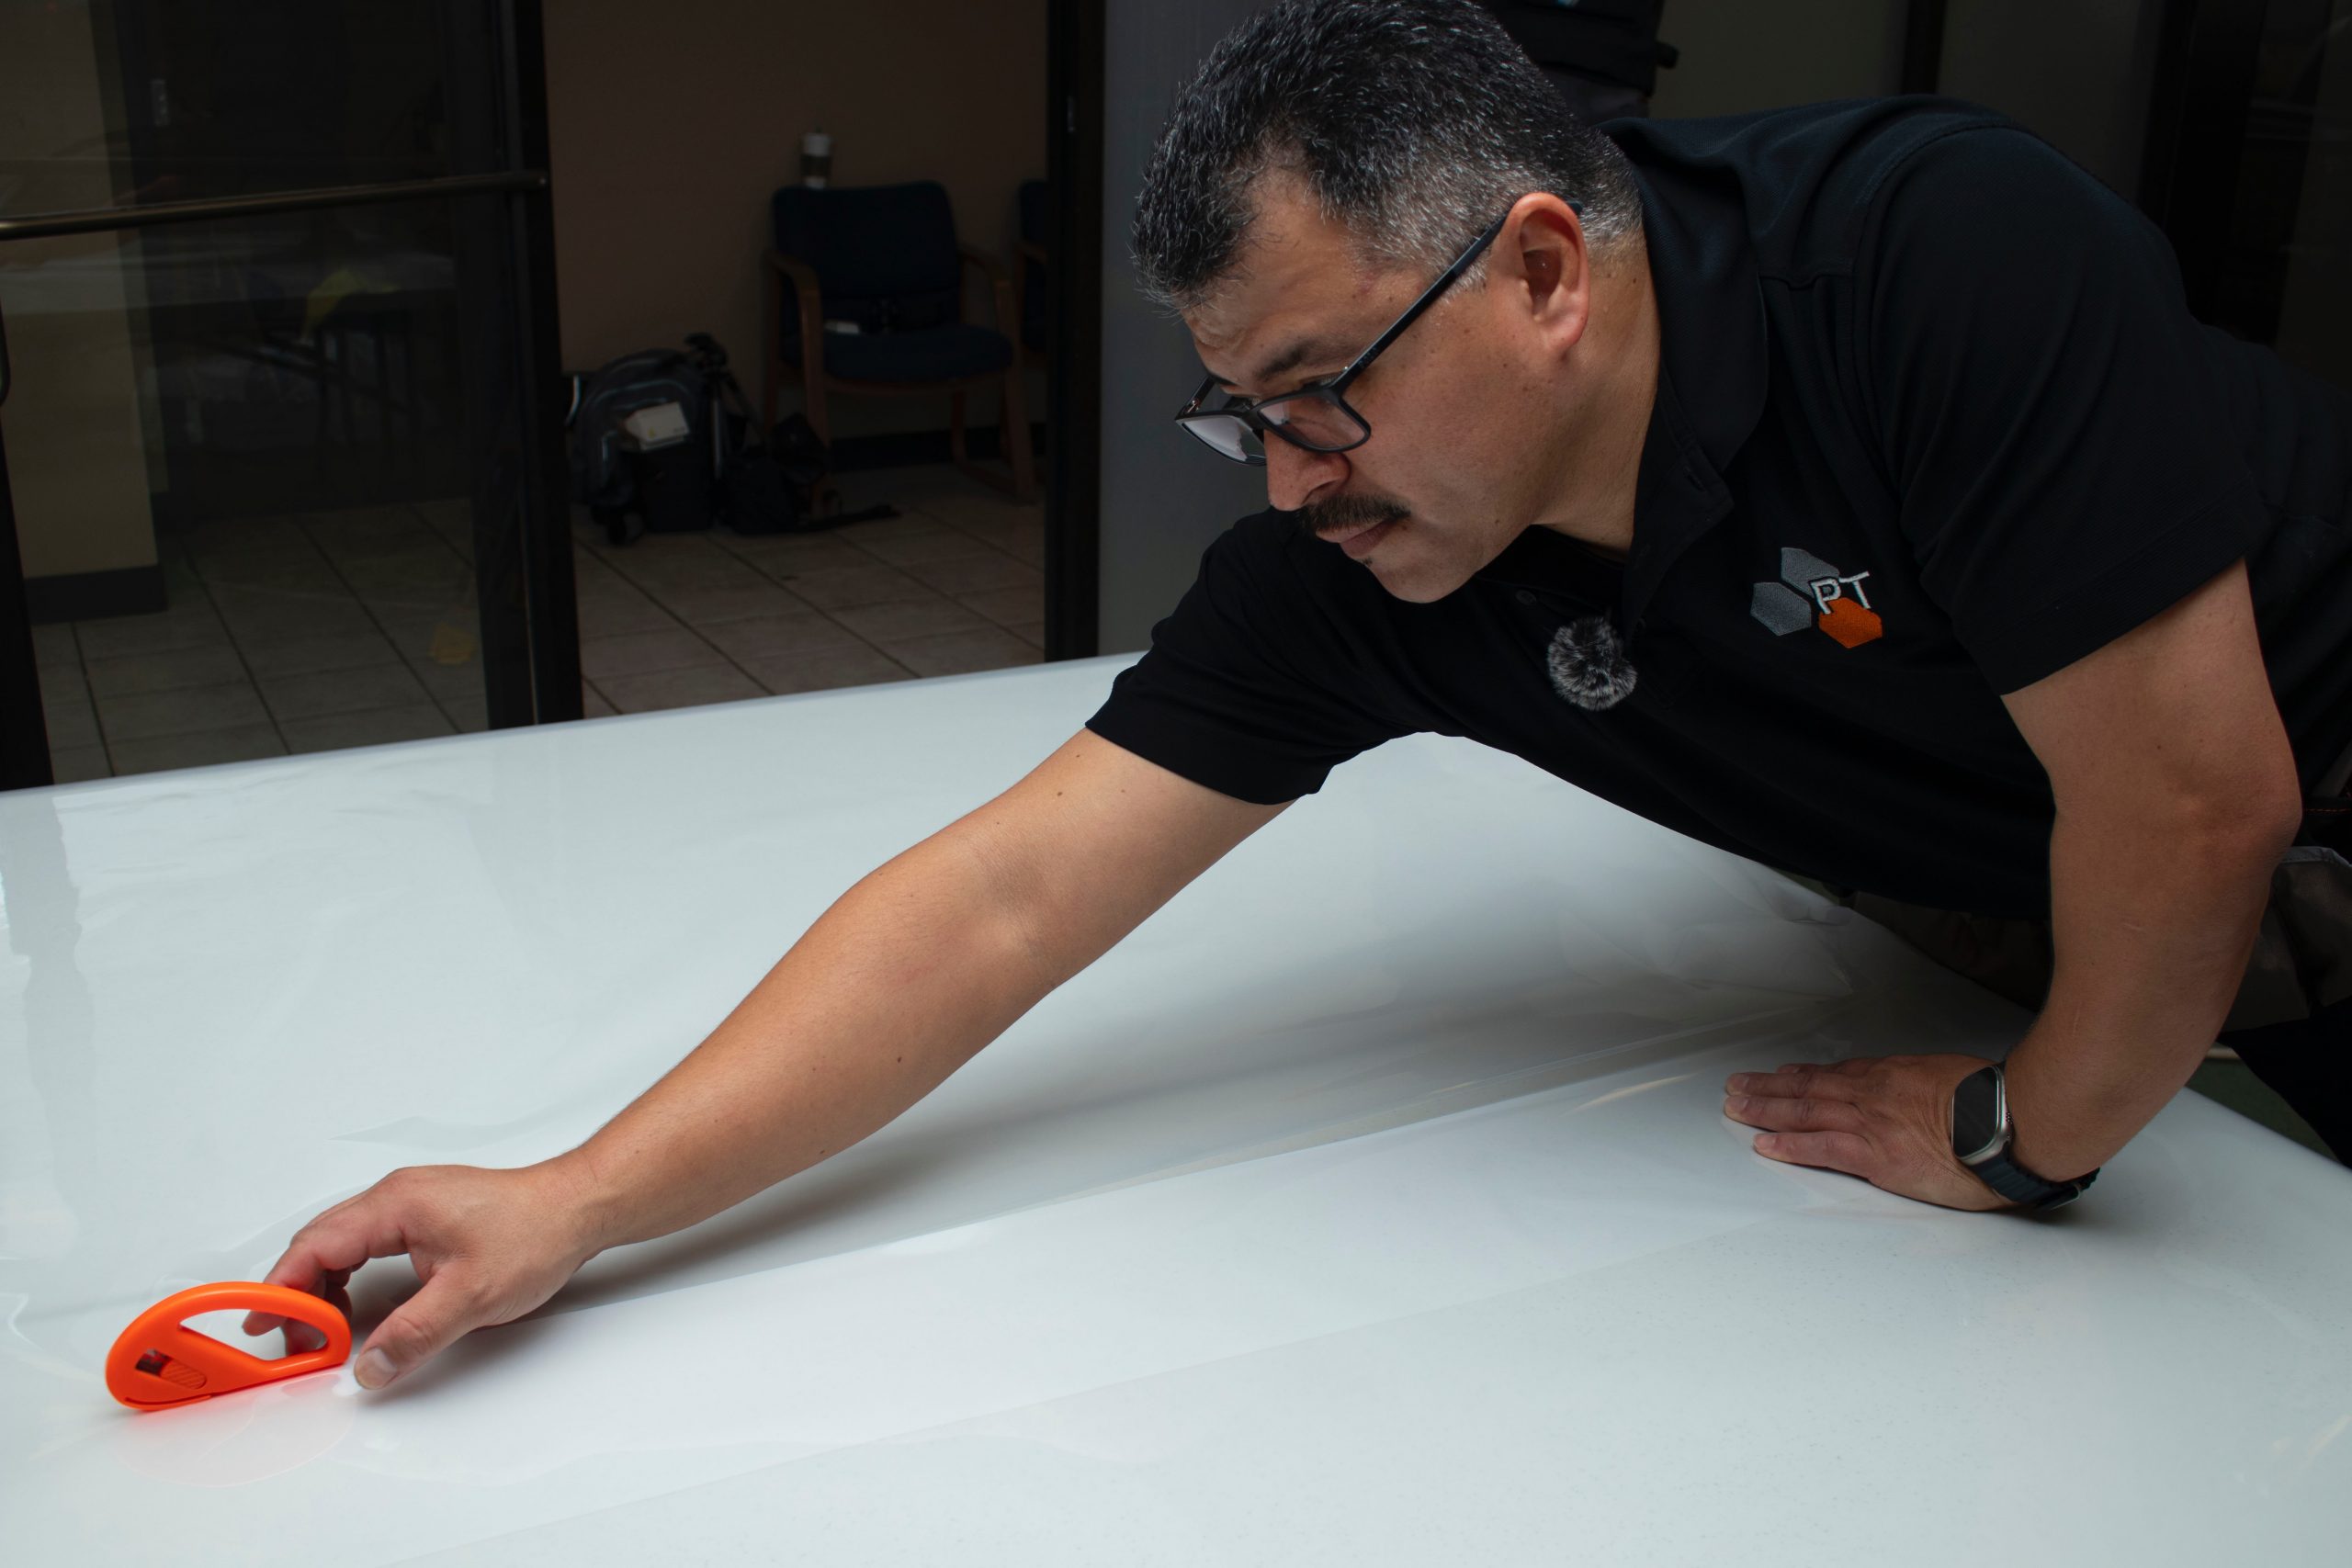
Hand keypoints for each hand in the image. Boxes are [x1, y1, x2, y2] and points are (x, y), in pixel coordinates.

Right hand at [240, 1161, 605, 1389]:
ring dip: (325, 1287)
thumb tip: (369, 1367)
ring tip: (325, 1332)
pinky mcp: (425, 1217)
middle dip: (299, 1293)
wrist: (578, 1208)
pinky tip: (358, 1308)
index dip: (283, 1287)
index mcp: (396, 1205)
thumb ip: (414, 1334)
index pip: (317, 1245)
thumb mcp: (471, 1296)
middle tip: (293, 1340)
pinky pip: (367, 1245)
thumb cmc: (535, 1233)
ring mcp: (410, 1204)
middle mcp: (397, 1197)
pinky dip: (350, 1277)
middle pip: (321, 1244)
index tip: (262, 1323)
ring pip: (343, 1245)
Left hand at [1723, 1054, 2012, 1211]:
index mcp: (1895, 1077)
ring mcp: (1870, 1124)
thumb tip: (1928, 1098)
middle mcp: (1874, 1095)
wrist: (2009, 1123)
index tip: (1785, 1075)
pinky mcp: (1875, 1156)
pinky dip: (1789, 1145)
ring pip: (1804, 1111)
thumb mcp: (1957, 1078)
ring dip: (1765, 1109)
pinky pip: (1820, 1148)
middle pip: (1810, 1087)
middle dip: (1770, 1087)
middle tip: (1739, 1085)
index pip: (1840, 1074)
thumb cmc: (1995, 1103)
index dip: (1807, 1075)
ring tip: (1736, 1107)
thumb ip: (1930, 1088)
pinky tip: (1765, 1144)